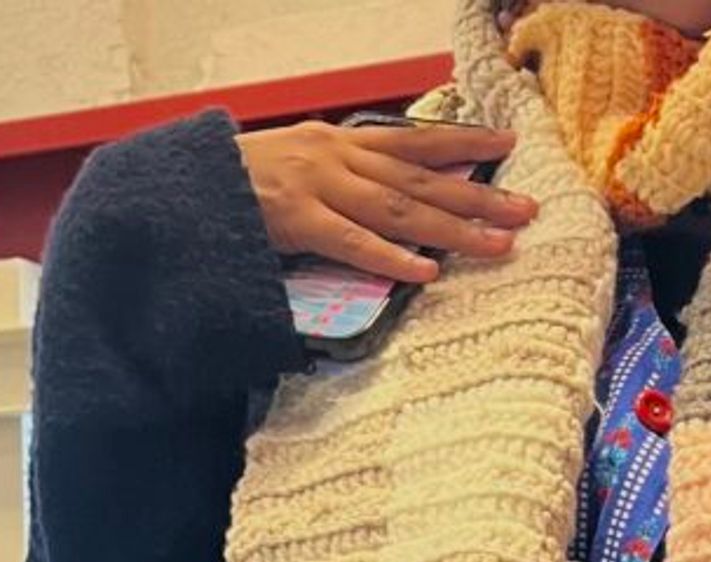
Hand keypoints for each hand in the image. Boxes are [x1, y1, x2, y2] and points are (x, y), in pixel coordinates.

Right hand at [236, 119, 534, 283]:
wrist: (184, 184)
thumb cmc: (243, 183)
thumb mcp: (300, 164)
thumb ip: (345, 177)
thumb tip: (390, 193)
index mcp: (340, 143)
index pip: (413, 140)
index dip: (463, 142)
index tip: (509, 145)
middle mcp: (337, 157)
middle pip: (420, 178)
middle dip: (477, 193)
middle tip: (526, 210)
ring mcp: (318, 187)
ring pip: (399, 209)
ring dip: (452, 228)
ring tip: (497, 243)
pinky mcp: (295, 221)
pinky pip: (351, 242)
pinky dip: (390, 257)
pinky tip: (426, 271)